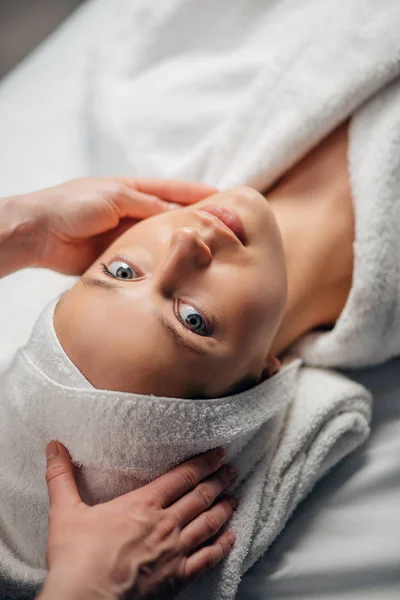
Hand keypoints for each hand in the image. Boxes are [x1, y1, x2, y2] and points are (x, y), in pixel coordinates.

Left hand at [25, 177, 216, 274]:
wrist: (41, 233)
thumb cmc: (73, 204)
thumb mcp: (116, 196)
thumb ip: (148, 205)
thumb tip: (177, 213)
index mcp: (133, 191)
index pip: (172, 191)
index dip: (196, 193)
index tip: (223, 197)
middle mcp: (134, 213)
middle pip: (171, 217)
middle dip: (194, 221)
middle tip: (223, 229)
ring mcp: (128, 236)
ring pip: (161, 241)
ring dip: (179, 245)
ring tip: (207, 251)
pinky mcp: (122, 257)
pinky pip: (147, 260)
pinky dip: (161, 264)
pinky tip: (178, 269)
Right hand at [40, 442, 236, 599]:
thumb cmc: (76, 559)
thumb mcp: (65, 512)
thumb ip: (61, 477)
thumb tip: (53, 446)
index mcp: (143, 504)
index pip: (182, 476)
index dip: (203, 462)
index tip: (219, 453)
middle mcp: (166, 524)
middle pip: (201, 496)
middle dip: (219, 481)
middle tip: (232, 470)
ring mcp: (175, 552)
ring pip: (209, 523)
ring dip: (225, 508)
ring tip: (236, 497)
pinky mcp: (178, 578)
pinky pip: (208, 558)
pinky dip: (223, 546)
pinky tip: (232, 537)